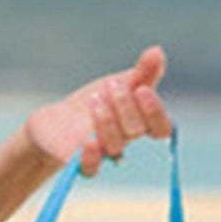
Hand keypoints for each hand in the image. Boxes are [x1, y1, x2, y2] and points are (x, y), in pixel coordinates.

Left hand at [25, 46, 171, 176]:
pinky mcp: (81, 162)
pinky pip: (91, 169)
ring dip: (107, 121)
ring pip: (115, 146)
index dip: (155, 111)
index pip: (161, 127)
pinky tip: (88, 142)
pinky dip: (92, 157)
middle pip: (135, 131)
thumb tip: (157, 52)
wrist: (59, 120)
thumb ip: (141, 72)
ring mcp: (104, 153)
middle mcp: (125, 140)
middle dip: (124, 104)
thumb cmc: (96, 102)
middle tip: (111, 85)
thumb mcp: (120, 83)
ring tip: (95, 100)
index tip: (141, 89)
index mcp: (141, 122)